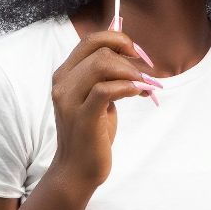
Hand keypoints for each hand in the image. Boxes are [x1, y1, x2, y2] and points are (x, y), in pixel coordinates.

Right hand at [49, 18, 161, 189]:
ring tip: (145, 88)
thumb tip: (130, 51)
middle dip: (130, 59)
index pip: (90, 39)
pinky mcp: (83, 117)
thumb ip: (106, 76)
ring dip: (131, 73)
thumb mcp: (97, 98)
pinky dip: (127, 87)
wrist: (77, 170)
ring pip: (103, 65)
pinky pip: (106, 89)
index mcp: (65, 75)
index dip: (118, 39)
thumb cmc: (91, 134)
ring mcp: (70, 101)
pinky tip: (139, 94)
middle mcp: (63, 84)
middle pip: (100, 51)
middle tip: (147, 76)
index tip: (137, 53)